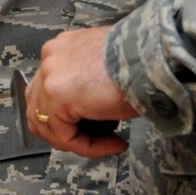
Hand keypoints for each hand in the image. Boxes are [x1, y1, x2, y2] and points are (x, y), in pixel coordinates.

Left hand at [25, 25, 137, 156]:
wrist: (157, 56)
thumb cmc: (146, 59)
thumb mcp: (110, 68)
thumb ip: (89, 84)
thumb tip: (89, 109)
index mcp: (63, 47)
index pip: (49, 90)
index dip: (71, 116)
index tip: (103, 128)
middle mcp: (51, 56)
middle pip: (39, 106)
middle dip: (65, 131)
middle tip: (96, 141)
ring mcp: (49, 74)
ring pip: (47, 125)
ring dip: (77, 141)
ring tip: (108, 143)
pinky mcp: (56, 94)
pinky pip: (64, 135)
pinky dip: (87, 147)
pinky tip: (115, 143)